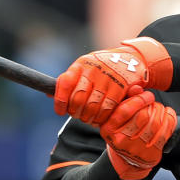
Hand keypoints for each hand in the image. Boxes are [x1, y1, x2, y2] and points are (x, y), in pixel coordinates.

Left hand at [53, 37, 172, 125]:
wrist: (132, 60)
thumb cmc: (102, 68)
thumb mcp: (84, 68)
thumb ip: (69, 81)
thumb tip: (48, 94)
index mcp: (80, 64)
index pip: (64, 83)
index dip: (60, 101)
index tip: (60, 111)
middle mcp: (93, 69)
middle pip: (78, 99)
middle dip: (76, 113)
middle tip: (78, 116)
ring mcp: (108, 78)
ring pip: (92, 107)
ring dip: (89, 118)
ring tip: (89, 119)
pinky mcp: (122, 87)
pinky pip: (108, 109)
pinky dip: (102, 118)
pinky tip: (101, 118)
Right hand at [100, 89, 177, 179]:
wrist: (128, 158)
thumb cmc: (123, 130)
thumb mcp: (119, 115)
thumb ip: (126, 99)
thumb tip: (138, 88)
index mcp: (108, 129)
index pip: (125, 110)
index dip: (139, 100)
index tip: (148, 95)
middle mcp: (119, 141)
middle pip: (142, 116)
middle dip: (152, 105)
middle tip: (153, 102)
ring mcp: (135, 150)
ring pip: (155, 124)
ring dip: (161, 112)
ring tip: (160, 108)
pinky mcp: (149, 154)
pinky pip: (164, 133)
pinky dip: (170, 121)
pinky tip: (168, 115)